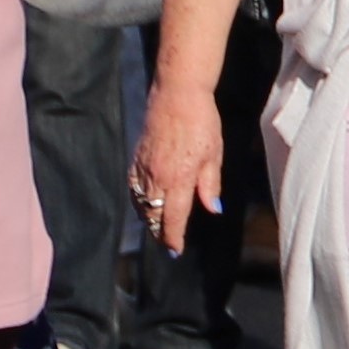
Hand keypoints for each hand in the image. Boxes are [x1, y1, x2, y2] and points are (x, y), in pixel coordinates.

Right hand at [133, 80, 222, 253]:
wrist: (177, 97)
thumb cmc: (202, 124)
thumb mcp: (214, 155)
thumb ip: (210, 185)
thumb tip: (213, 209)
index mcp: (178, 178)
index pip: (174, 217)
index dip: (173, 237)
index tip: (175, 251)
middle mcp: (156, 177)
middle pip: (154, 214)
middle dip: (160, 231)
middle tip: (168, 243)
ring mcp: (143, 168)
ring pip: (141, 203)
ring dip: (148, 218)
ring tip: (157, 228)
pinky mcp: (136, 159)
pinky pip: (133, 188)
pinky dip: (138, 201)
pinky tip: (145, 205)